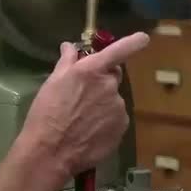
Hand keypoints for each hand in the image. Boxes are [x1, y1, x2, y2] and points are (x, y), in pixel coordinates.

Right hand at [21, 32, 149, 178]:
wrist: (50, 152)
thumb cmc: (46, 114)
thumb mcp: (52, 83)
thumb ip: (66, 61)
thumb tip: (70, 46)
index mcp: (93, 71)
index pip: (120, 50)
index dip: (134, 42)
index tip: (143, 38)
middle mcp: (110, 86)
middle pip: (113, 76)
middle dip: (102, 81)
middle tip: (82, 95)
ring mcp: (118, 106)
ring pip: (113, 99)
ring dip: (103, 104)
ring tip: (82, 119)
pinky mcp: (122, 126)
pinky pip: (116, 118)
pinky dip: (106, 121)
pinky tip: (90, 131)